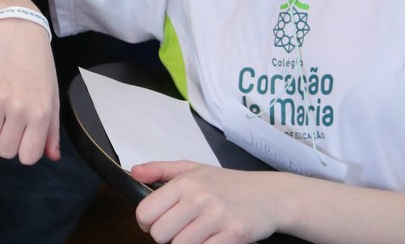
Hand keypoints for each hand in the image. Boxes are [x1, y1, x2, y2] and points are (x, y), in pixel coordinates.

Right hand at [0, 18, 59, 164]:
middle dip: (6, 140)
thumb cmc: (39, 65)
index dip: (23, 150)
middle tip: (10, 121)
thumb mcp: (52, 96)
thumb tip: (52, 158)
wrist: (19, 30)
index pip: (27, 157)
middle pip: (4, 151)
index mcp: (41, 113)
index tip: (23, 136)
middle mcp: (20, 109)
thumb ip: (51, 130)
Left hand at [132, 162, 278, 243]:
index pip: (145, 212)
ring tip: (200, 234)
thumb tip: (134, 173)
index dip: (148, 223)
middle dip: (168, 237)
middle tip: (183, 229)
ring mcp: (216, 217)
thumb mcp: (193, 168)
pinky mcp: (233, 234)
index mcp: (185, 181)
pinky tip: (213, 240)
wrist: (270, 195)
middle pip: (159, 235)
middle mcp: (199, 197)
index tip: (160, 222)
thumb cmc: (230, 184)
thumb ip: (160, 170)